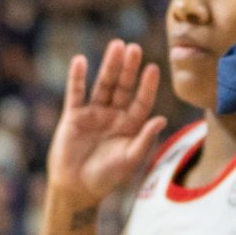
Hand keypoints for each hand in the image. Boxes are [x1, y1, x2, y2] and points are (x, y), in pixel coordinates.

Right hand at [45, 40, 168, 204]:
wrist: (77, 189)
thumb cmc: (107, 177)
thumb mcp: (130, 159)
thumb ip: (144, 139)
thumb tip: (162, 119)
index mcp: (131, 125)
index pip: (142, 100)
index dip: (147, 86)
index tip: (153, 68)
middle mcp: (114, 115)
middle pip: (123, 87)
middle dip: (129, 68)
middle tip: (134, 48)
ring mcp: (94, 113)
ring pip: (103, 84)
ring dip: (109, 66)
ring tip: (116, 45)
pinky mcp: (74, 115)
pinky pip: (76, 93)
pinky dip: (78, 77)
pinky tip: (81, 61)